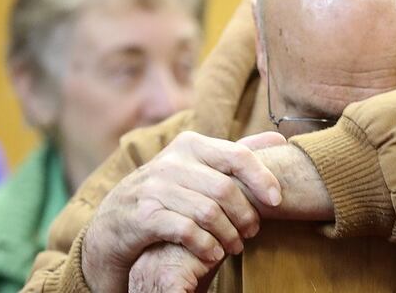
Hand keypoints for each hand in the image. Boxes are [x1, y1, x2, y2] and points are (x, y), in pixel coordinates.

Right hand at [82, 131, 285, 292]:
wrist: (116, 219)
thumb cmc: (170, 192)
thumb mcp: (198, 165)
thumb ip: (236, 154)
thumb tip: (280, 141)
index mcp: (191, 144)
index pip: (237, 156)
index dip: (262, 178)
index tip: (277, 201)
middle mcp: (172, 162)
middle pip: (225, 189)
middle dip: (246, 215)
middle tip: (253, 232)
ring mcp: (155, 188)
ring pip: (208, 212)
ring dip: (229, 234)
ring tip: (236, 246)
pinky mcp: (143, 215)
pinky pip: (186, 231)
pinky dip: (206, 245)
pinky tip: (214, 254)